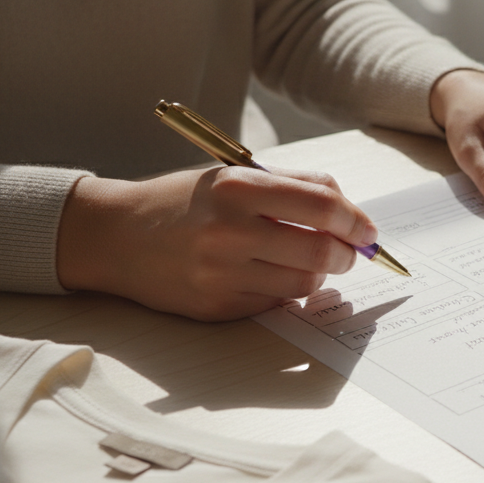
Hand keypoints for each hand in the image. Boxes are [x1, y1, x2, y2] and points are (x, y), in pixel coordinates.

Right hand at [57, 166, 376, 320]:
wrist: (116, 236)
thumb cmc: (185, 202)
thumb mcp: (235, 175)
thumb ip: (295, 185)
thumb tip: (350, 210)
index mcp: (238, 189)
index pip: (323, 207)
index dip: (356, 221)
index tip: (367, 230)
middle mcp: (229, 232)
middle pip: (321, 252)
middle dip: (346, 254)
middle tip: (348, 251)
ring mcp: (221, 274)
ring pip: (303, 285)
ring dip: (318, 275)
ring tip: (306, 261)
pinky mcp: (216, 307)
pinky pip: (275, 304)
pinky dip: (285, 291)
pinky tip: (270, 275)